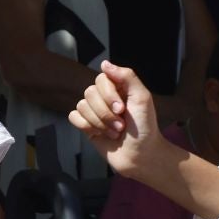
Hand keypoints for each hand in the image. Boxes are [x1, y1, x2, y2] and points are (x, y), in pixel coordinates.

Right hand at [68, 61, 179, 181]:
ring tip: (115, 131)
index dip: (108, 94)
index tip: (122, 108)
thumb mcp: (142, 98)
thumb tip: (104, 63)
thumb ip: (127, 77)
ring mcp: (95, 111)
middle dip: (106, 112)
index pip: (101, 79)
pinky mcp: (86, 125)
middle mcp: (105, 97)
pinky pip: (73, 117)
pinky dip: (87, 126)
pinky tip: (100, 134)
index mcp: (119, 88)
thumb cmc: (145, 127)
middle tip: (121, 124)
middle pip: (89, 93)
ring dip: (100, 122)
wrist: (140, 155)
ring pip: (81, 106)